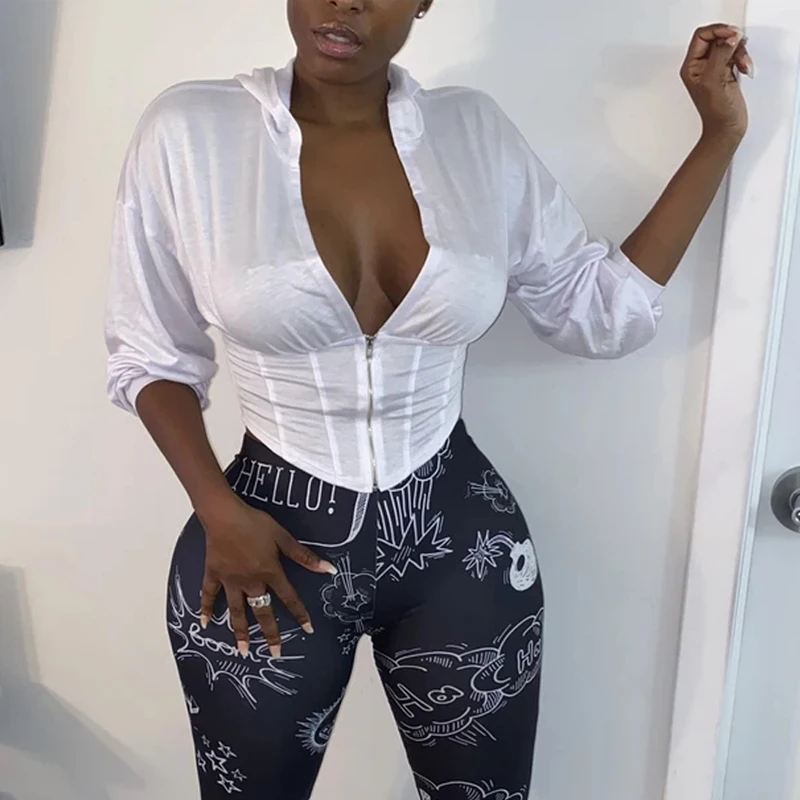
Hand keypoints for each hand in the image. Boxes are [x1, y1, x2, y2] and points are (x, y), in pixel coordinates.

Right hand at [197, 495, 336, 657]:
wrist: (224, 516)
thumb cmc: (255, 523)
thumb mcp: (283, 537)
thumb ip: (304, 556)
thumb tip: (329, 569)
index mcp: (270, 573)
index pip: (289, 598)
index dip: (299, 614)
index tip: (307, 629)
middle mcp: (251, 583)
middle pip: (262, 611)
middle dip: (269, 633)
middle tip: (275, 653)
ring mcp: (230, 581)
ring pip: (236, 611)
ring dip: (240, 631)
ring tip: (243, 651)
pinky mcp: (214, 575)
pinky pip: (208, 595)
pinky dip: (206, 609)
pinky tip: (204, 623)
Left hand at [681, 23, 753, 140]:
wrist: (726, 128)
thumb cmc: (716, 113)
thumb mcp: (714, 80)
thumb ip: (720, 56)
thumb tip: (728, 38)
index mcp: (691, 67)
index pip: (701, 36)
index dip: (717, 31)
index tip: (732, 35)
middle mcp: (700, 66)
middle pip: (717, 38)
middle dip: (731, 42)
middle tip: (739, 49)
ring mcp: (714, 68)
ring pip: (728, 45)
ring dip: (739, 52)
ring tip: (742, 65)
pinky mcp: (726, 71)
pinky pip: (736, 54)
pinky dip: (742, 59)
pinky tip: (744, 69)